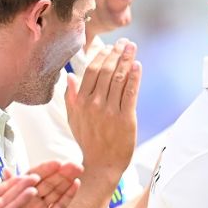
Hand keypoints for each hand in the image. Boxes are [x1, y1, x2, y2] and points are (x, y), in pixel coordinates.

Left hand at [0, 161, 80, 207]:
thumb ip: (7, 188)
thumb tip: (6, 169)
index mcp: (19, 193)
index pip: (35, 176)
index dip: (46, 169)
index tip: (58, 162)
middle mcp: (31, 199)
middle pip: (48, 182)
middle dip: (61, 173)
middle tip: (74, 164)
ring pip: (56, 192)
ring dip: (67, 181)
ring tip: (78, 170)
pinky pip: (59, 207)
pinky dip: (68, 196)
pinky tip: (76, 185)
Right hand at [65, 39, 140, 179]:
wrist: (101, 165)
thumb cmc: (88, 141)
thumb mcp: (73, 119)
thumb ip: (70, 98)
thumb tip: (69, 77)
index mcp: (81, 102)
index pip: (91, 72)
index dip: (101, 56)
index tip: (109, 47)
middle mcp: (94, 104)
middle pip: (107, 71)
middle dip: (117, 53)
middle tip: (124, 42)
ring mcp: (110, 111)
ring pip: (119, 79)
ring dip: (127, 60)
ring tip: (132, 48)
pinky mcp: (126, 118)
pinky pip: (131, 93)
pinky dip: (135, 77)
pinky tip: (138, 66)